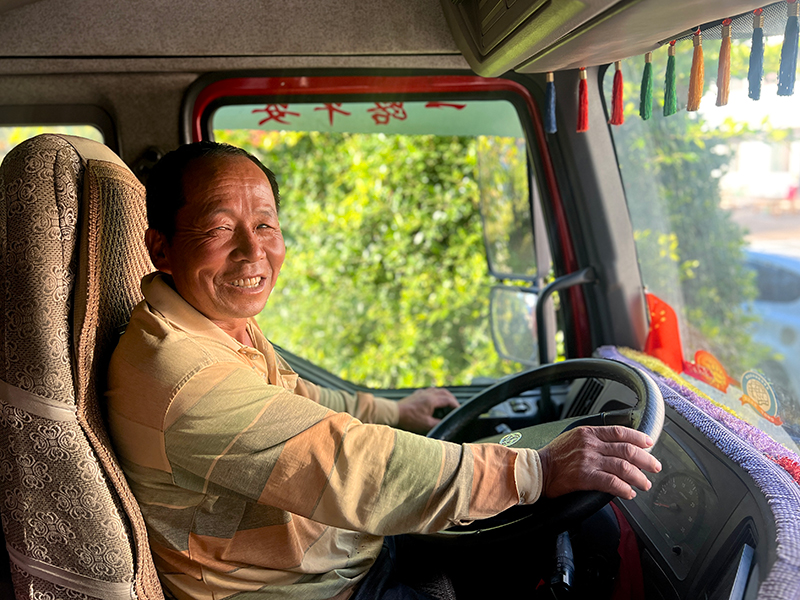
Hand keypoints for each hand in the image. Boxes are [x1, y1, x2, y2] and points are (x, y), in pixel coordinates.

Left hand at [396, 387, 459, 433]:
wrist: (394, 413)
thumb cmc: (409, 420)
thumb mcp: (426, 425)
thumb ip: (438, 424)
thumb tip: (446, 424)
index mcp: (432, 400)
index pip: (449, 400)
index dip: (456, 406)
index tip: (460, 411)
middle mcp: (428, 393)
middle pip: (445, 392)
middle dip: (452, 399)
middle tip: (456, 407)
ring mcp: (422, 392)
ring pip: (438, 390)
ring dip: (445, 396)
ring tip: (447, 405)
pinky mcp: (417, 394)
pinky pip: (431, 391)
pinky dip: (437, 395)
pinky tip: (435, 402)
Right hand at [538, 425, 661, 499]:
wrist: (537, 470)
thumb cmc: (554, 456)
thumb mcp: (573, 437)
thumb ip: (593, 439)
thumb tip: (614, 446)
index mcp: (588, 433)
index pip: (620, 432)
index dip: (638, 437)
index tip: (649, 443)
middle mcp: (590, 445)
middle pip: (627, 449)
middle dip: (645, 459)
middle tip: (654, 467)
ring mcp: (588, 460)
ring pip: (623, 466)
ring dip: (638, 476)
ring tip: (644, 483)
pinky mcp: (585, 477)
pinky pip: (611, 482)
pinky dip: (624, 488)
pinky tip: (629, 492)